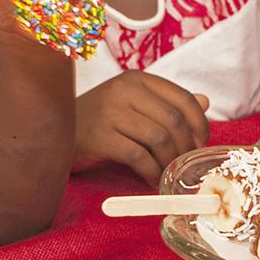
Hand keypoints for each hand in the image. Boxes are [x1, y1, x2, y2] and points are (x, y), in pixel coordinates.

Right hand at [74, 73, 210, 185]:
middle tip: (185, 165)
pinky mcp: (99, 135)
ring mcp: (110, 111)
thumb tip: (205, 102)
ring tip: (169, 174)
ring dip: (170, 161)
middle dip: (186, 147)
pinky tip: (152, 180)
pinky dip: (151, 172)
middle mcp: (124, 90)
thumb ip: (166, 102)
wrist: (54, 129)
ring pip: (159, 138)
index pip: (182, 97)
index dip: (199, 123)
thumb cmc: (98, 119)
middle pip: (173, 120)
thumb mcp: (132, 104)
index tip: (200, 143)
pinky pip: (138, 156)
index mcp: (137, 79)